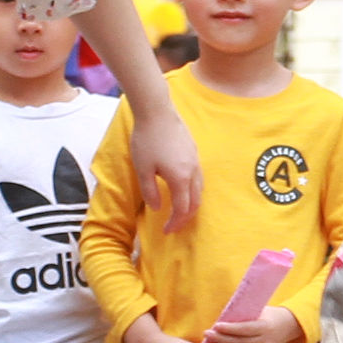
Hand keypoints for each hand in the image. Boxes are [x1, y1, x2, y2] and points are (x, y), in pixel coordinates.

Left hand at [132, 105, 204, 235]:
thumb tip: (157, 207)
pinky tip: (183, 189)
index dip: (175, 222)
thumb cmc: (147, 139)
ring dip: (191, 204)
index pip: (182, 209)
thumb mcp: (143, 169)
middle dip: (185, 217)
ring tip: (180, 210)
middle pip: (195, 202)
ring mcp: (196, 160)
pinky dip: (193, 191)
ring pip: (200, 190)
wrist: (157, 111)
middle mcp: (193, 171)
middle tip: (173, 225)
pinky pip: (199, 178)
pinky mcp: (194, 151)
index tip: (165, 230)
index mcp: (180, 178)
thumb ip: (150, 191)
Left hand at [198, 303, 299, 342]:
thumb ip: (242, 316)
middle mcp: (265, 342)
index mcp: (265, 327)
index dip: (228, 329)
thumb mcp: (258, 311)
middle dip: (220, 340)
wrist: (286, 327)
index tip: (215, 326)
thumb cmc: (267, 315)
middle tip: (207, 334)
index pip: (244, 329)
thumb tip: (220, 319)